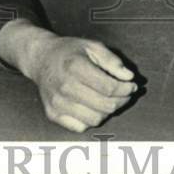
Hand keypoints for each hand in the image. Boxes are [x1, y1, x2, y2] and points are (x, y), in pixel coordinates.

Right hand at [0, 22, 136, 131]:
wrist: (41, 58)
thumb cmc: (69, 51)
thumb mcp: (92, 46)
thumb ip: (112, 61)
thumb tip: (129, 78)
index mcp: (75, 66)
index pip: (109, 87)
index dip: (126, 89)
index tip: (132, 86)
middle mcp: (64, 87)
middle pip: (105, 106)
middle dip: (121, 101)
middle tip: (125, 93)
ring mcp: (57, 103)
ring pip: (95, 120)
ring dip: (107, 111)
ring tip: (109, 99)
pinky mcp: (53, 114)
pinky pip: (81, 127)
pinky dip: (91, 119)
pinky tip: (93, 106)